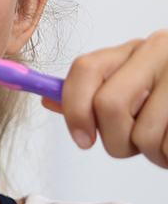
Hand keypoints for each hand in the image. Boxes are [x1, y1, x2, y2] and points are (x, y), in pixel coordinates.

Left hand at [49, 31, 167, 166]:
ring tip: (167, 143)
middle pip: (110, 105)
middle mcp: (162, 49)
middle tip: (135, 146)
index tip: (82, 139)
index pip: (86, 68)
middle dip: (116, 141)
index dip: (75, 109)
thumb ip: (96, 95)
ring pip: (144, 133)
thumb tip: (48, 100)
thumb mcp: (138, 89)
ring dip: (153, 153)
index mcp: (138, 49)